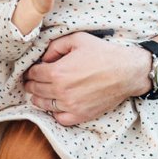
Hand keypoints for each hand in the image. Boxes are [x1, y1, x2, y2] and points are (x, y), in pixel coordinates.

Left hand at [23, 32, 150, 125]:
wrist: (127, 72)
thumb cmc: (103, 53)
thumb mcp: (78, 39)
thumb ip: (55, 46)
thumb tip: (43, 58)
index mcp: (57, 72)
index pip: (33, 74)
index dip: (30, 72)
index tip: (31, 71)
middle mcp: (61, 91)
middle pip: (35, 90)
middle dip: (31, 85)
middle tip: (30, 82)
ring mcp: (70, 105)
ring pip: (44, 105)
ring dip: (38, 99)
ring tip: (38, 95)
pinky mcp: (81, 115)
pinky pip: (59, 119)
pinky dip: (54, 113)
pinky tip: (55, 106)